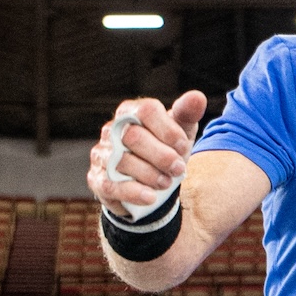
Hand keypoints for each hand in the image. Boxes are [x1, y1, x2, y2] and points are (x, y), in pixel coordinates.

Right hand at [86, 91, 207, 216]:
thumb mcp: (180, 133)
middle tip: (179, 169)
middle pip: (134, 136)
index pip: (146, 110)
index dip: (168, 129)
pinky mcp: (97, 179)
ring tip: (167, 183)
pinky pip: (110, 185)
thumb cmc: (166, 150)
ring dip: (150, 174)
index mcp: (131, 112)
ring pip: (123, 161)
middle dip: (162, 155)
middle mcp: (112, 130)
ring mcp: (101, 154)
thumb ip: (187, 114)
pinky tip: (151, 197)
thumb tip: (198, 97)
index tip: (184, 146)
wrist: (151, 184)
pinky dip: (133, 192)